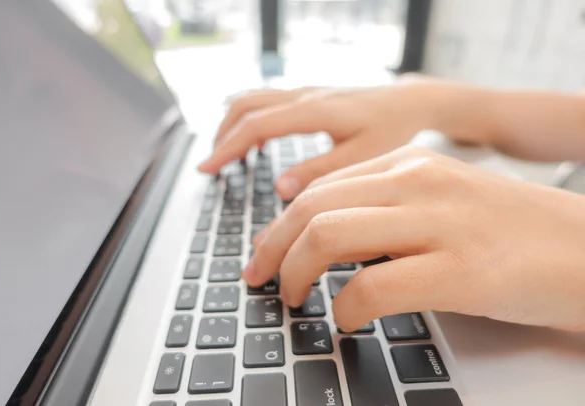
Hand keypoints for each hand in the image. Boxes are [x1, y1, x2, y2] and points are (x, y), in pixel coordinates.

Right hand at [198, 80, 443, 199]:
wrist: (408, 100)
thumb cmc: (391, 129)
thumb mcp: (361, 156)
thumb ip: (320, 172)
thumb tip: (280, 189)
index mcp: (313, 110)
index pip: (255, 125)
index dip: (226, 148)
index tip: (207, 170)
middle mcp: (304, 95)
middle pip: (245, 106)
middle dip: (221, 136)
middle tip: (209, 167)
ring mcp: (305, 92)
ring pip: (253, 99)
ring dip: (232, 125)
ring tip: (224, 156)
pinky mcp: (309, 96)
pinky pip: (267, 102)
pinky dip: (249, 120)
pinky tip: (253, 143)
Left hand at [245, 146, 584, 331]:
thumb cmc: (512, 232)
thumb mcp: (440, 200)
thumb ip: (385, 209)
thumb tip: (323, 237)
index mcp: (409, 165)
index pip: (318, 189)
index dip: (278, 226)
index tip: (264, 253)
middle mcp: (418, 183)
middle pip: (311, 209)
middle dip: (271, 249)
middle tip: (261, 280)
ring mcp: (440, 223)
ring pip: (329, 236)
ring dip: (296, 273)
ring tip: (294, 300)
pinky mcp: (462, 271)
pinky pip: (373, 286)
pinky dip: (345, 308)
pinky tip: (346, 320)